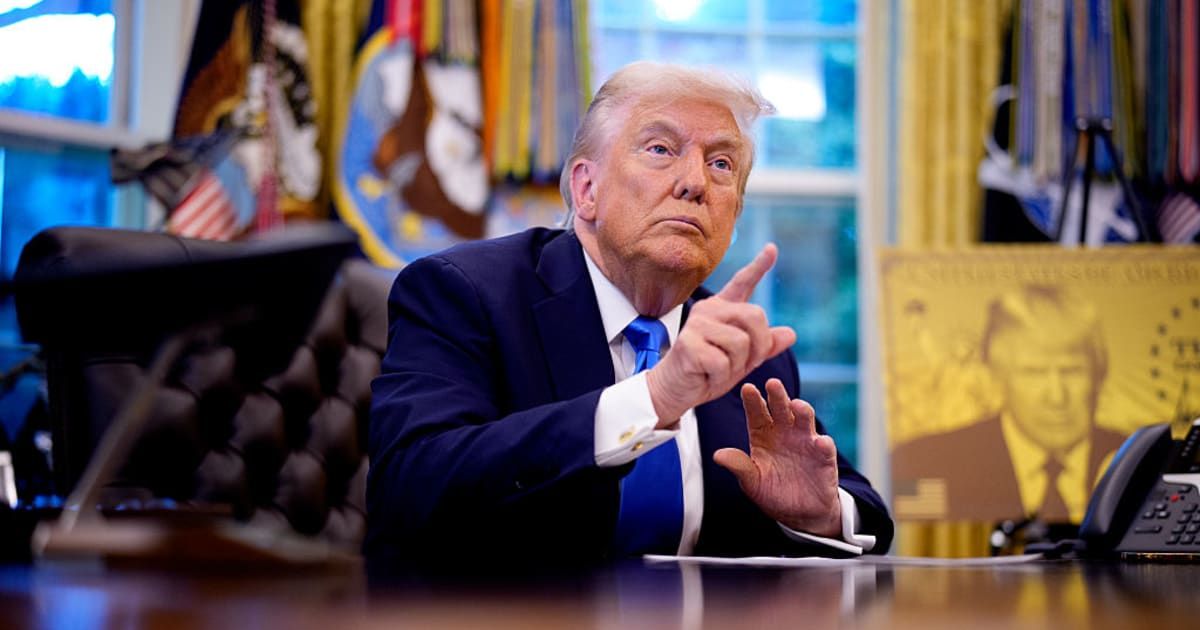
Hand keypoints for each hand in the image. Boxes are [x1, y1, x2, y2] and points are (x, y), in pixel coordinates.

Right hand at [645, 244, 795, 424]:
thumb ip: (764, 346)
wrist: (675, 390)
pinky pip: (723, 362)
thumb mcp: (742, 359)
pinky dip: (720, 377)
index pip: (743, 283)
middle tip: (742, 363)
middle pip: (755, 316)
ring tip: (718, 369)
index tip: (772, 248)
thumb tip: (791, 334)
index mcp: (721, 309)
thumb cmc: (707, 372)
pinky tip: (706, 375)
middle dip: (758, 346)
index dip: (759, 266)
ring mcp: (696, 325)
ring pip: (741, 342)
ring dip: (737, 365)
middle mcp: (708, 310)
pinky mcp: (688, 344)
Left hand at [714, 378, 841, 536]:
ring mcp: (805, 441)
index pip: (757, 413)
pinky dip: (823, 444)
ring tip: (796, 405)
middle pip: (780, 409)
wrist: (799, 513)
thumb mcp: (751, 480)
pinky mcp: (823, 457)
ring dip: (802, 411)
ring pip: (804, 420)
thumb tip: (717, 455)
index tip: (748, 389)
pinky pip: (824, 447)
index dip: (753, 401)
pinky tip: (820, 442)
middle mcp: (785, 432)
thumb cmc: (772, 491)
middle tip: (772, 383)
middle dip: (777, 396)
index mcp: (763, 434)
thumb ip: (738, 466)